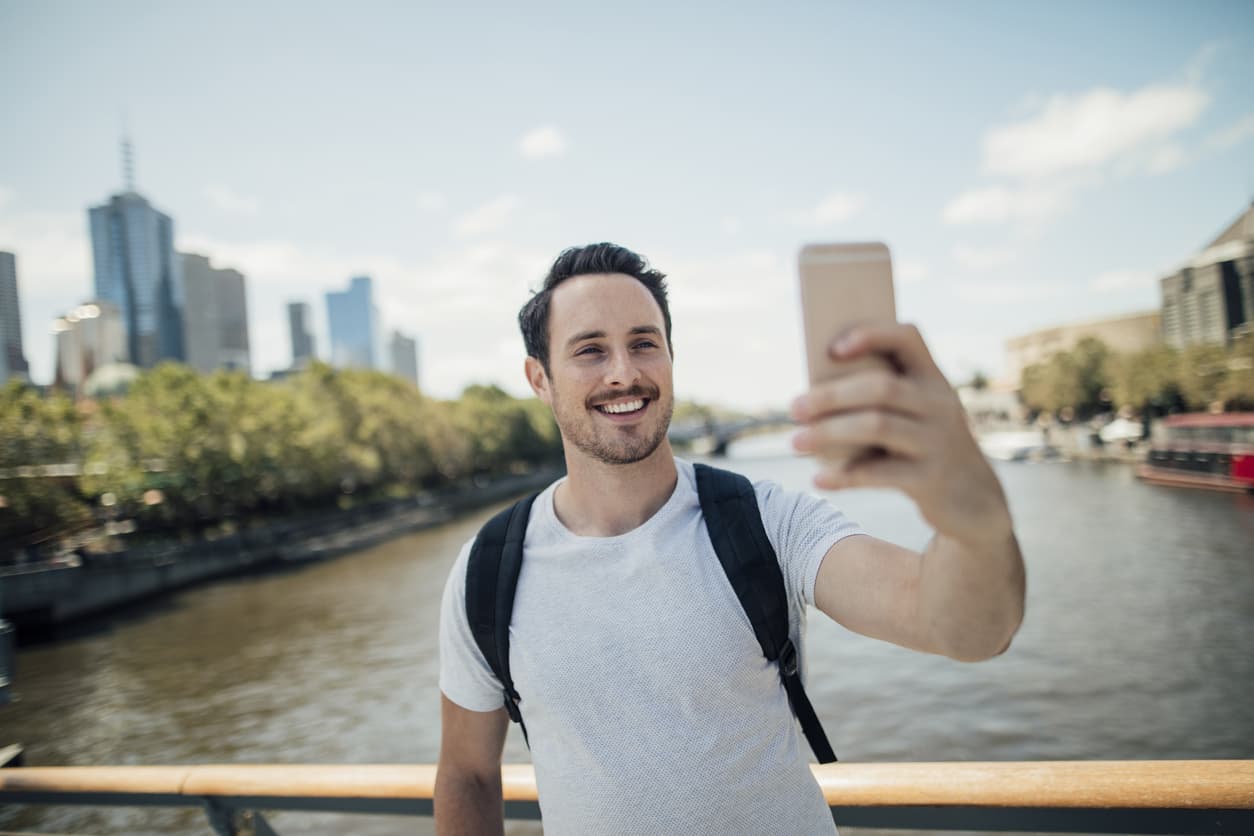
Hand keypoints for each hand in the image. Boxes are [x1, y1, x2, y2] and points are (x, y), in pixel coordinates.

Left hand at [790, 323, 1011, 546]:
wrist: (973, 502)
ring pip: (876, 426)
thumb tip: (813, 397)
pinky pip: (879, 474)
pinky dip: (844, 476)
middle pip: (880, 387)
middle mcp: (940, 404)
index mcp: (933, 379)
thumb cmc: (925, 449)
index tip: (833, 349)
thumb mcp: (917, 416)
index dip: (871, 335)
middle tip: (794, 408)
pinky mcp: (930, 479)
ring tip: (795, 442)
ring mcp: (938, 442)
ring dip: (828, 433)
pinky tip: (819, 479)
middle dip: (830, 396)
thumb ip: (882, 400)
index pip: (908, 337)